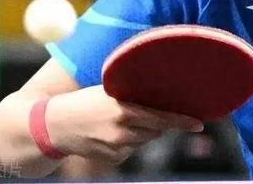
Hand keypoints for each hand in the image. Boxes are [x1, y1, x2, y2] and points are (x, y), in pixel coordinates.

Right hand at [44, 85, 203, 164]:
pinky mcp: (111, 160)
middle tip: (142, 113)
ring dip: (140, 132)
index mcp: (123, 110)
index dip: (182, 121)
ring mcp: (115, 148)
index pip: (160, 118)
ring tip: (118, 121)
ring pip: (144, 140)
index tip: (199, 124)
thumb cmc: (85, 102)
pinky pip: (130, 151)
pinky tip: (109, 134)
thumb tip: (162, 98)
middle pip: (156, 130)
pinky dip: (127, 143)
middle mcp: (121, 131)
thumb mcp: (109, 93)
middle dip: (158, 123)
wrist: (53, 125)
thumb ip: (134, 98)